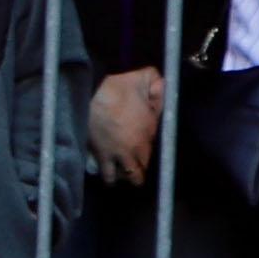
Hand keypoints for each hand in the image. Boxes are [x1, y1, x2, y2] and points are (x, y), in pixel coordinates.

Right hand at [88, 67, 163, 183]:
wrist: (92, 89)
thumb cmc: (120, 85)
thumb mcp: (147, 79)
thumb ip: (158, 88)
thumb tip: (165, 89)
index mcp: (148, 133)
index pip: (152, 153)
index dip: (146, 153)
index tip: (141, 151)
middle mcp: (136, 148)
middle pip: (142, 169)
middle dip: (138, 170)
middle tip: (132, 165)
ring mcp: (118, 154)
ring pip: (128, 178)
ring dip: (125, 176)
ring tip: (120, 172)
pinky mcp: (101, 154)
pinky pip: (107, 175)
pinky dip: (108, 176)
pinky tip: (106, 173)